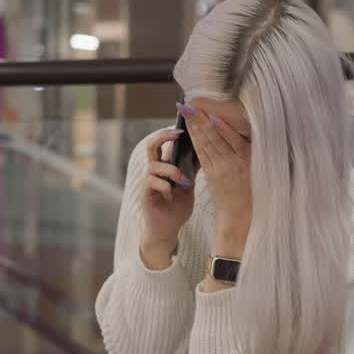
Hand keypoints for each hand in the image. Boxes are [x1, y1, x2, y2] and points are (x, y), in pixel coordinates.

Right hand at [139, 128, 194, 267]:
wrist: (167, 230)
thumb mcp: (188, 185)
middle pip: (152, 145)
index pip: (166, 143)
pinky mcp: (145, 194)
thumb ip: (193, 169)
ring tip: (185, 182)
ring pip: (155, 165)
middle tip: (178, 133)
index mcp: (165, 166)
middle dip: (164, 136)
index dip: (173, 132)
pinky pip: (154, 183)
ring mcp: (148, 182)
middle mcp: (154, 170)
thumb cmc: (177, 207)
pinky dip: (166, 188)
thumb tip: (208, 149)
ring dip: (173, 172)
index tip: (188, 123)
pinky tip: (173, 197)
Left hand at [182, 103, 251, 246]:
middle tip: (189, 104)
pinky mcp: (211, 175)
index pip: (230, 138)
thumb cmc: (253, 188)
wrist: (241, 213)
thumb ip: (247, 150)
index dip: (218, 124)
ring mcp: (220, 169)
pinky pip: (202, 155)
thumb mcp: (256, 167)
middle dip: (200, 120)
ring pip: (205, 145)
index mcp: (246, 159)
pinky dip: (196, 142)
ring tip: (186, 112)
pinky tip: (190, 131)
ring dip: (194, 127)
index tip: (209, 111)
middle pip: (214, 137)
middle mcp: (232, 163)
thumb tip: (239, 129)